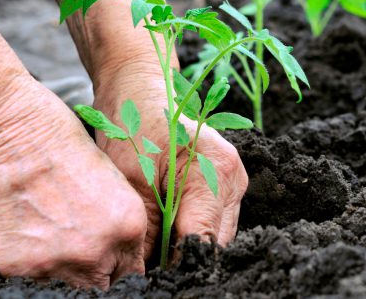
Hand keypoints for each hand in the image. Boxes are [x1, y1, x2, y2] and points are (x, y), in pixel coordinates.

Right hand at [0, 74, 146, 288]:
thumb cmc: (48, 130)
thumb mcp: (102, 169)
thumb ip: (113, 214)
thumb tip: (111, 239)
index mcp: (126, 224)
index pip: (131, 269)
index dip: (116, 261)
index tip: (104, 255)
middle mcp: (94, 251)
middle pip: (99, 284)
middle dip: (90, 268)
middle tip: (71, 242)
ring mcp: (50, 264)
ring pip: (61, 284)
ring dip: (54, 264)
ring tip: (38, 228)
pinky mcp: (6, 267)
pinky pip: (19, 278)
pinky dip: (18, 260)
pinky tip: (12, 228)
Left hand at [93, 63, 247, 259]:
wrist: (138, 88)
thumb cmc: (132, 122)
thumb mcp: (132, 180)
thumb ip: (147, 231)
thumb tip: (147, 273)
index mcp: (216, 172)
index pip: (203, 242)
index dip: (176, 266)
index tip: (150, 278)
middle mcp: (233, 179)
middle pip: (214, 243)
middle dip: (182, 259)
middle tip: (147, 266)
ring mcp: (232, 182)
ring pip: (214, 236)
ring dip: (185, 246)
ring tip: (153, 249)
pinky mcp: (223, 184)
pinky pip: (210, 221)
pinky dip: (188, 231)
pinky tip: (164, 231)